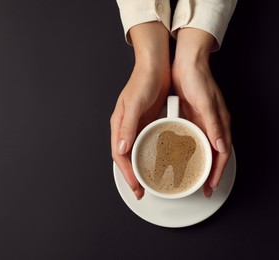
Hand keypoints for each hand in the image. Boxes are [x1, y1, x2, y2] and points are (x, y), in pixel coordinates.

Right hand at [110, 22, 170, 198]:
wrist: (155, 66)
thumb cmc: (143, 81)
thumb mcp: (134, 103)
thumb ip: (127, 125)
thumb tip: (121, 148)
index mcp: (119, 125)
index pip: (120, 155)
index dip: (127, 173)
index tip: (136, 186)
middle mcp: (127, 128)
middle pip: (127, 157)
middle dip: (132, 176)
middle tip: (141, 191)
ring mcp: (138, 126)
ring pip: (137, 152)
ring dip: (141, 167)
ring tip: (149, 181)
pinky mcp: (149, 122)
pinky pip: (148, 143)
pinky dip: (151, 155)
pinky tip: (160, 161)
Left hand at [172, 28, 231, 197]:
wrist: (187, 62)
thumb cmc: (199, 79)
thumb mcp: (207, 103)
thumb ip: (214, 126)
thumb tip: (221, 146)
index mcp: (220, 122)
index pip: (222, 153)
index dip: (218, 171)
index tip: (211, 185)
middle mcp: (213, 125)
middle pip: (215, 154)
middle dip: (211, 173)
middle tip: (204, 188)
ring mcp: (203, 122)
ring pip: (204, 149)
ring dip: (201, 164)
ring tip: (194, 177)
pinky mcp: (192, 118)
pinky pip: (194, 140)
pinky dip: (191, 152)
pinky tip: (183, 158)